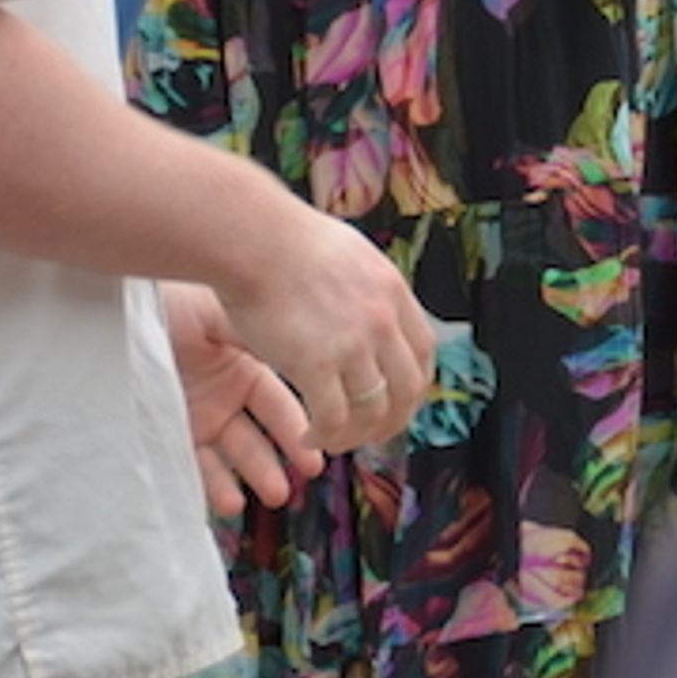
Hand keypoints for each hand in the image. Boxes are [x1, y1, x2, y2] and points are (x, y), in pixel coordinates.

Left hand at [162, 282, 323, 515]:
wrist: (119, 314)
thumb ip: (258, 336)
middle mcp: (224, 396)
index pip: (277, 402)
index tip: (321, 443)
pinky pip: (195, 467)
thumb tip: (304, 350)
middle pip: (260, 434)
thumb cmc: (174, 306)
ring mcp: (198, 419)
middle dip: (283, 455)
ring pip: (232, 455)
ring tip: (275, 494)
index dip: (297, 423)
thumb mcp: (221, 315)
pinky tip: (231, 501)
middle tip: (309, 471)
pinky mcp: (170, 436)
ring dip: (255, 475)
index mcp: (242, 365)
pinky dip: (213, 486)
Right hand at [222, 204, 435, 452]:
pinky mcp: (316, 364)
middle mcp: (382, 320)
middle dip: (393, 420)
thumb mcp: (348, 253)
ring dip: (356, 436)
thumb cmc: (283, 239)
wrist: (252, 239)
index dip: (414, 383)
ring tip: (333, 438)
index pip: (423, 350)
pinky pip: (334, 419)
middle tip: (371, 433)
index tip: (398, 398)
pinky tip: (309, 436)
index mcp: (392, 290)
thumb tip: (364, 303)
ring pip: (373, 412)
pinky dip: (325, 437)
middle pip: (408, 389)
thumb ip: (364, 286)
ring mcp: (353, 344)